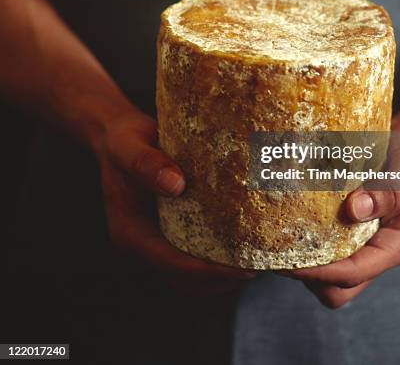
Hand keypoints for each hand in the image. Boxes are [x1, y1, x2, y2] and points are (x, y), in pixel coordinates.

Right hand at [96, 110, 255, 295]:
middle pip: (187, 281)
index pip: (171, 264)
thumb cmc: (124, 141)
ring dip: (224, 276)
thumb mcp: (128, 145)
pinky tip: (244, 244)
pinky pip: (197, 258)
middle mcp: (143, 246)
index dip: (206, 270)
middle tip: (259, 265)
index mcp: (130, 233)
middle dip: (222, 279)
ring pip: (194, 279)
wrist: (120, 138)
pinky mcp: (170, 236)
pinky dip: (219, 260)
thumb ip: (145, 163)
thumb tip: (175, 184)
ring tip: (258, 261)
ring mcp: (156, 244)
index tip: (239, 267)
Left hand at [279, 117, 399, 308]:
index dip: (320, 272)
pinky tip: (290, 217)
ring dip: (306, 259)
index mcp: (395, 245)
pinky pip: (325, 244)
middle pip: (341, 287)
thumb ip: (387, 192)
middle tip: (282, 252)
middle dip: (311, 277)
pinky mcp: (349, 223)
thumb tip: (354, 210)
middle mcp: (377, 248)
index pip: (354, 273)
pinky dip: (307, 238)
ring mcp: (362, 238)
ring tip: (281, 236)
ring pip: (329, 270)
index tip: (290, 262)